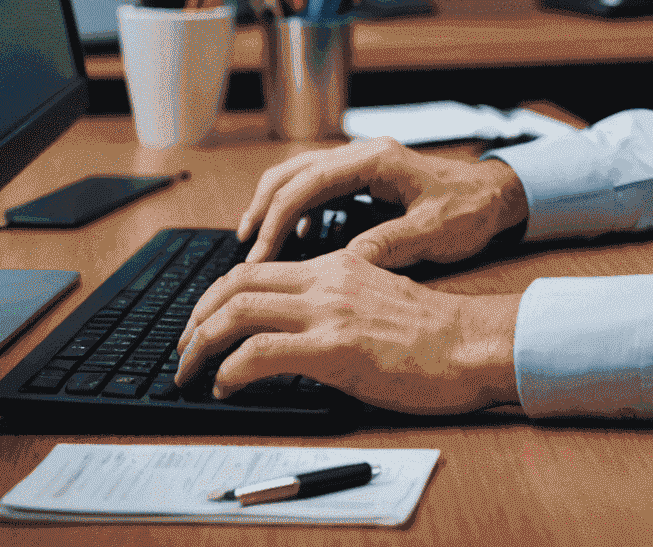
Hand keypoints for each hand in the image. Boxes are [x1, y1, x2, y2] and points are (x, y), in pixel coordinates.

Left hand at [175, 251, 521, 412]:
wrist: (469, 343)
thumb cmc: (433, 333)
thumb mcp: (377, 300)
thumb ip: (336, 304)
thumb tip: (297, 332)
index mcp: (338, 264)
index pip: (258, 269)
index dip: (217, 296)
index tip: (203, 325)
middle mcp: (327, 279)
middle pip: (235, 283)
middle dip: (196, 319)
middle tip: (183, 350)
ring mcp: (329, 311)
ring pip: (237, 312)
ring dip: (200, 345)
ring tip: (190, 372)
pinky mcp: (332, 348)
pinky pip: (259, 353)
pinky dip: (229, 371)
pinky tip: (225, 387)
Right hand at [237, 136, 527, 268]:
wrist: (497, 195)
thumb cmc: (471, 210)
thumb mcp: (433, 233)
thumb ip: (390, 244)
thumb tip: (344, 262)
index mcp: (378, 161)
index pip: (310, 183)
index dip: (278, 218)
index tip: (258, 253)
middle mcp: (366, 154)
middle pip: (296, 171)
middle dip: (265, 206)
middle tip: (244, 248)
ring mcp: (366, 163)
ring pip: (303, 176)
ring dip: (276, 205)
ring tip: (256, 243)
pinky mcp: (368, 177)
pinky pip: (320, 187)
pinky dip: (299, 208)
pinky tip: (298, 237)